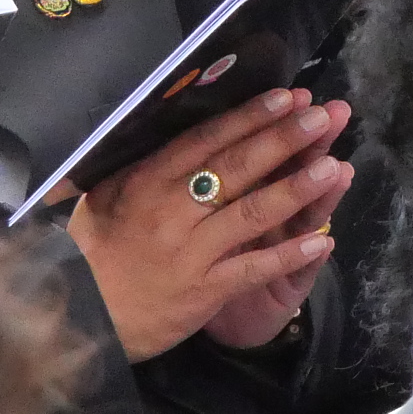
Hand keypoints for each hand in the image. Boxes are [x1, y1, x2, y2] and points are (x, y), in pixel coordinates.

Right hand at [66, 91, 347, 360]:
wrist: (78, 317)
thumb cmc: (92, 250)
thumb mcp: (106, 195)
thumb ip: (141, 163)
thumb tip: (168, 126)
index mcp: (148, 181)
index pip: (207, 141)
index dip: (250, 117)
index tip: (287, 97)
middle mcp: (172, 211)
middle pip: (237, 168)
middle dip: (284, 139)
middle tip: (323, 117)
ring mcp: (191, 252)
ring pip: (251, 213)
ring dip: (296, 189)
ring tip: (334, 167)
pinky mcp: (204, 291)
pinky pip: (252, 268)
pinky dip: (288, 254)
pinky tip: (322, 239)